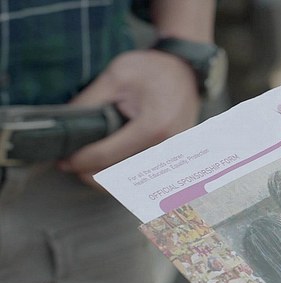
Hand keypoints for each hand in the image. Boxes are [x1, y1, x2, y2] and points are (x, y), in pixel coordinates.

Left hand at [59, 49, 200, 186]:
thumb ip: (90, 102)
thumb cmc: (153, 71)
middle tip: (74, 166)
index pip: (107, 157)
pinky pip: (149, 176)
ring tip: (91, 166)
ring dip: (111, 180)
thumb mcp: (116, 76)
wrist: (186, 72)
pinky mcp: (178, 159)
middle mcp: (167, 148)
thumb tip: (64, 126)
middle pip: (122, 178)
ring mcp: (175, 157)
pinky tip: (112, 166)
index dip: (81, 161)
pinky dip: (128, 177)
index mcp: (153, 128)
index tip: (64, 161)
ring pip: (135, 183)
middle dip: (93, 176)